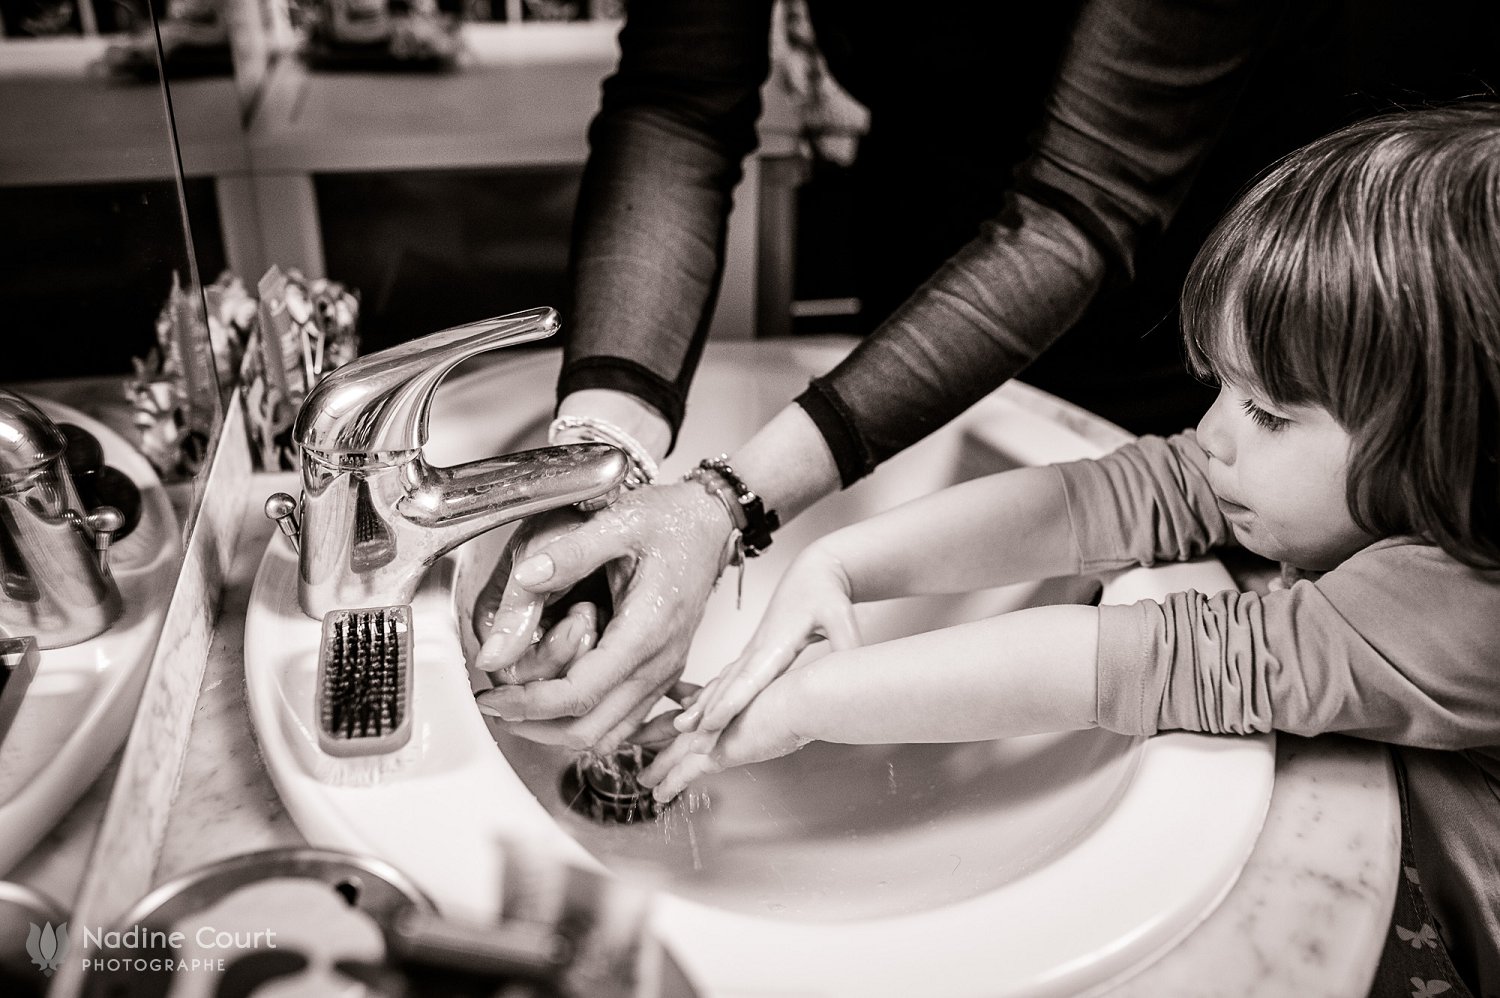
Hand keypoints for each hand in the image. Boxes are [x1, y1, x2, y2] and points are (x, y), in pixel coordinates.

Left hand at [472, 480, 736, 752]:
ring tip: (516, 707)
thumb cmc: (671, 523)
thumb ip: (569, 553)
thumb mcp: (618, 522)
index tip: (492, 696)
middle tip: (495, 703)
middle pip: (590, 729)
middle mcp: (659, 663)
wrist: (710, 524)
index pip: (580, 693)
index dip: (528, 703)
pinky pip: (623, 722)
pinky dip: (585, 723)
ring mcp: (663, 674)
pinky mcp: (662, 675)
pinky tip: (554, 706)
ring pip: (606, 734)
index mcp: (647, 631)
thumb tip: (525, 577)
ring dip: (557, 729)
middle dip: (534, 725)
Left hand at [638, 675, 808, 803]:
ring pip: (670, 751)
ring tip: (642, 777)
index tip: (673, 695)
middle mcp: (713, 713)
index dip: (682, 697)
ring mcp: (710, 733)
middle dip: (650, 732)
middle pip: (672, 723)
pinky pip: (683, 773)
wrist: (797, 701)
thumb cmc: (799, 694)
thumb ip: (777, 700)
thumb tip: (793, 703)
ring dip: (654, 764)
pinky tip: (658, 794)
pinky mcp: (713, 753)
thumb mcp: (785, 692)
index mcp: (728, 697)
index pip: (698, 697)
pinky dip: (669, 784)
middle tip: (632, 736)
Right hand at [672, 545, 859, 748]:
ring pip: (724, 681)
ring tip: (682, 726)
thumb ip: (848, 643)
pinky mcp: (755, 652)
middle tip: (684, 732)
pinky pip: (729, 677)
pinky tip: (699, 707)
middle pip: (729, 684)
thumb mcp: (842, 615)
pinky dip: (711, 693)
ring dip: (703, 704)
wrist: (814, 572)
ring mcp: (754, 650)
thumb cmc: (827, 593)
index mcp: (778, 641)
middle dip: (706, 709)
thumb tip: (855, 669)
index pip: (750, 678)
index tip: (711, 722)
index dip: (729, 702)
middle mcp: (759, 647)